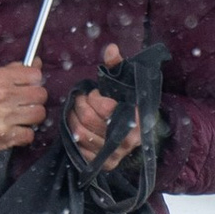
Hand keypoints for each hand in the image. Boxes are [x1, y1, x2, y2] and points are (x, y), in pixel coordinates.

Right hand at [0, 60, 46, 157]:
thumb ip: (13, 70)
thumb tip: (37, 62)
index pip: (35, 74)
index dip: (35, 80)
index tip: (30, 85)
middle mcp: (2, 96)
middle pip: (41, 95)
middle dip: (36, 98)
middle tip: (27, 102)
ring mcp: (4, 118)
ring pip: (39, 114)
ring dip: (33, 116)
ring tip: (23, 116)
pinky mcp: (4, 137)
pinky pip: (29, 135)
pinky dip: (25, 134)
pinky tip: (16, 130)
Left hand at [68, 41, 138, 169]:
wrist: (141, 132)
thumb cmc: (131, 105)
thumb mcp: (127, 84)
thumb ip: (117, 66)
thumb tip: (110, 49)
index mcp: (136, 118)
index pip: (105, 106)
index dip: (94, 97)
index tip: (94, 92)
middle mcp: (127, 140)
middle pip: (89, 120)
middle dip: (79, 105)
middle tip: (80, 98)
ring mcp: (116, 154)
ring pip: (81, 134)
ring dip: (73, 118)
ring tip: (77, 110)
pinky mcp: (105, 164)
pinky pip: (80, 149)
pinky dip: (75, 136)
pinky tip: (79, 125)